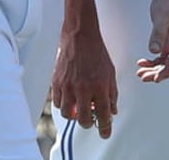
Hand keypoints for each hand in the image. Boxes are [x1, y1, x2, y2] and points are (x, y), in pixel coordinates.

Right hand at [51, 22, 117, 138]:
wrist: (80, 36)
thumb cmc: (96, 52)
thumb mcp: (110, 73)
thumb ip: (112, 94)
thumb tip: (112, 111)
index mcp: (99, 86)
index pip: (103, 116)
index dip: (105, 128)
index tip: (105, 133)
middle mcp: (83, 88)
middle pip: (83, 120)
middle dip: (88, 123)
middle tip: (90, 119)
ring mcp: (68, 85)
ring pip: (67, 114)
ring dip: (73, 114)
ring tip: (78, 108)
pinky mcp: (56, 81)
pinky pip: (57, 102)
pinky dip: (63, 105)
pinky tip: (69, 98)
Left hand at [135, 0, 168, 82]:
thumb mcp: (163, 16)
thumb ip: (158, 34)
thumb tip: (154, 51)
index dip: (167, 72)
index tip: (156, 79)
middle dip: (158, 73)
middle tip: (143, 77)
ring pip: (167, 61)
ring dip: (155, 69)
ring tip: (140, 73)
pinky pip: (163, 54)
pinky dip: (154, 60)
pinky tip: (143, 61)